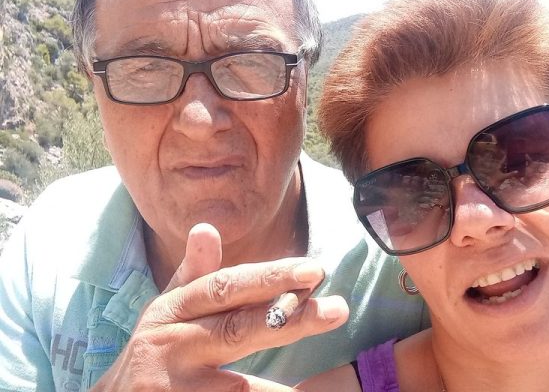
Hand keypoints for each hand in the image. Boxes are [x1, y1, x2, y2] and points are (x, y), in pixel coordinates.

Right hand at [91, 223, 348, 390]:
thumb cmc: (154, 352)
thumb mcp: (166, 311)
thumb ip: (192, 275)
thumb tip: (207, 227)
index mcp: (173, 311)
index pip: (226, 288)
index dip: (270, 277)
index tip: (314, 269)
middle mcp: (171, 345)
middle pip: (237, 331)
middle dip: (290, 320)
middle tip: (338, 309)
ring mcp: (171, 389)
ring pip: (237, 389)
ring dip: (277, 388)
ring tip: (317, 386)